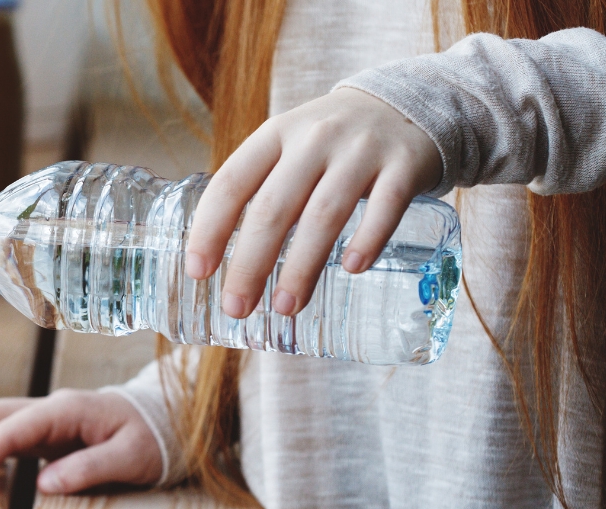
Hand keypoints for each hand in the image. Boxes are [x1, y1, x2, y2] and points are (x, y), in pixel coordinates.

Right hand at [0, 389, 161, 494]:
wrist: (163, 419)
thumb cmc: (150, 437)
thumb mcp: (131, 457)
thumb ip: (89, 468)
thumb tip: (45, 484)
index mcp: (66, 409)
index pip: (11, 428)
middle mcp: (47, 407)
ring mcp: (41, 417)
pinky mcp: (40, 430)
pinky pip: (0, 434)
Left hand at [185, 88, 441, 316]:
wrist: (406, 103)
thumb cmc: (331, 144)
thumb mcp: (288, 147)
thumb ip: (260, 189)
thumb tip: (220, 260)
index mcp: (274, 136)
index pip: (231, 183)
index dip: (210, 228)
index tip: (198, 271)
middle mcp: (313, 139)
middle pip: (273, 207)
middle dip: (251, 263)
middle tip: (237, 307)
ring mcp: (360, 150)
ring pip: (324, 213)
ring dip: (302, 266)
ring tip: (286, 306)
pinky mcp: (404, 164)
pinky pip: (386, 205)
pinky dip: (368, 238)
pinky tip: (352, 268)